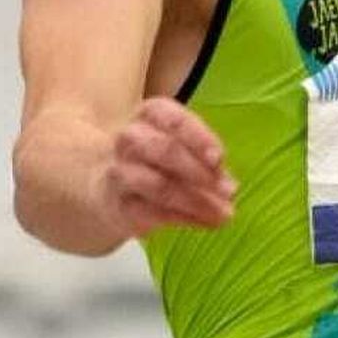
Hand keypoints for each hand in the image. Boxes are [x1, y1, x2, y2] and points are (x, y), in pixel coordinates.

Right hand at [99, 98, 235, 239]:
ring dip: (196, 201)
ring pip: (159, 185)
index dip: (199, 138)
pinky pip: (153, 212)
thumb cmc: (156, 162)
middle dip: (199, 171)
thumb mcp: (182, 150)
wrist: (108, 189)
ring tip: (223, 214)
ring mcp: (120, 172)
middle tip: (227, 190)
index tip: (219, 158)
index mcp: (150, 115)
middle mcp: (130, 138)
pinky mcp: (119, 205)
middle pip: (164, 150)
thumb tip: (230, 188)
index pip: (174, 119)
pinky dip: (184, 218)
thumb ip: (208, 164)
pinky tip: (206, 223)